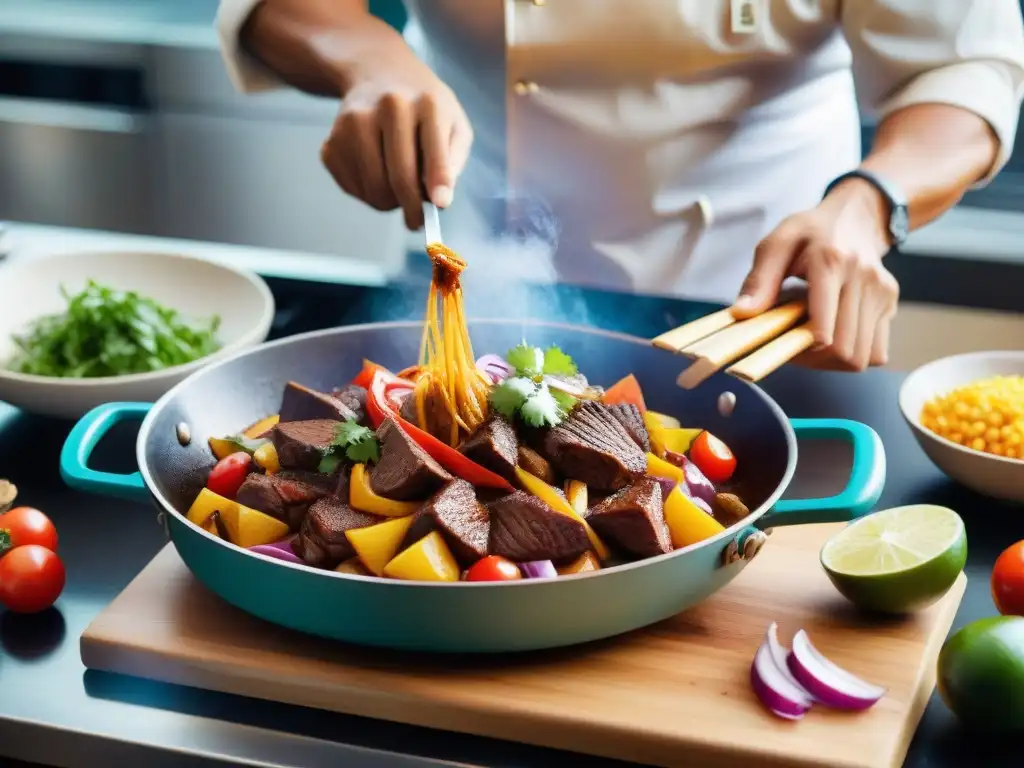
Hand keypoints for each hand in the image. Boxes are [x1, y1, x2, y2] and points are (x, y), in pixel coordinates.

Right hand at [321, 52, 472, 230]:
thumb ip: (453, 160)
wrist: (378, 74)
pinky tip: (376, 176)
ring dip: (389, 203)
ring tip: (398, 191)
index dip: (437, 184)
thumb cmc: (425, 107)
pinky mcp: (332, 140)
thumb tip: (440, 200)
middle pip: (400, 177)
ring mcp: (354, 122)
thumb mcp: (454, 123)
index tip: (440, 207)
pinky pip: (351, 188)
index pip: (434, 152)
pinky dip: (366, 194)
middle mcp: (389, 107)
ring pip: (374, 188)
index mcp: (427, 103)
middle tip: (417, 221)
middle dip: (413, 208)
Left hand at [731, 179, 899, 370]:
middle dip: (814, 360)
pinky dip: (855, 355)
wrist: (855, 216)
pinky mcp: (890, 303)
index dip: (802, 348)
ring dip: (834, 361)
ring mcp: (881, 292)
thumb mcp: (777, 243)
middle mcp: (863, 278)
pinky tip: (836, 337)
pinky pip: (877, 352)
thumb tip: (742, 312)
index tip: (783, 343)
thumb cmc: (810, 231)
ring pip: (862, 357)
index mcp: (831, 262)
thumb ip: (759, 279)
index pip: (823, 329)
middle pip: (844, 350)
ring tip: (813, 341)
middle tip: (793, 346)